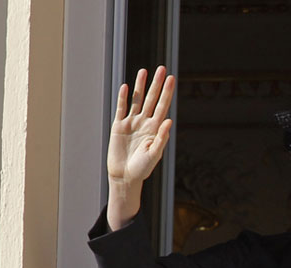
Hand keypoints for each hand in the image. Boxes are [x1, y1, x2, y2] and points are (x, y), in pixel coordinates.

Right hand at [106, 67, 174, 228]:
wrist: (125, 176)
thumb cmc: (142, 169)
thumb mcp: (155, 154)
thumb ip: (161, 138)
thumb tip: (169, 121)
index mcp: (155, 129)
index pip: (163, 107)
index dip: (167, 93)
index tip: (172, 79)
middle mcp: (145, 123)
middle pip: (152, 99)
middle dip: (157, 84)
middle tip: (162, 69)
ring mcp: (132, 123)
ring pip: (137, 100)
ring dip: (141, 86)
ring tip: (145, 71)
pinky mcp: (119, 126)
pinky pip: (121, 109)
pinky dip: (123, 98)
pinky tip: (127, 87)